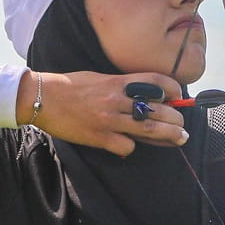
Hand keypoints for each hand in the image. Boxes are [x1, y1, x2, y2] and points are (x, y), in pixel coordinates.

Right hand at [20, 70, 188, 155]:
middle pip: (158, 109)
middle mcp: (116, 99)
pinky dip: (131, 147)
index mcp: (117, 81)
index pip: (155, 83)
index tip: (178, 96)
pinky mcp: (99, 137)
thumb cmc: (70, 86)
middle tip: (182, 126)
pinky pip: (126, 146)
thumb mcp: (100, 78)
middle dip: (176, 119)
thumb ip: (122, 86)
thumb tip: (146, 95)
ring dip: (169, 135)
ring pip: (149, 129)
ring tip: (179, 138)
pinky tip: (128, 145)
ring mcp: (109, 119)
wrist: (41, 97)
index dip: (172, 89)